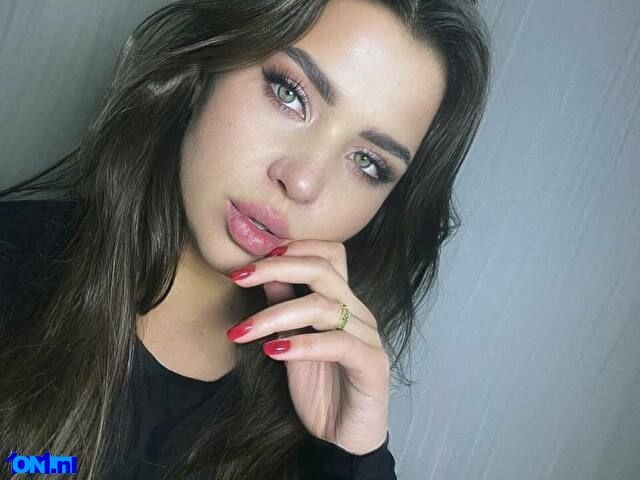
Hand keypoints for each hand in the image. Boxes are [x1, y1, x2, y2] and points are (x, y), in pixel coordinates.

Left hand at [225, 240, 390, 454]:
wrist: (344, 440)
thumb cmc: (320, 391)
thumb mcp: (291, 344)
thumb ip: (283, 308)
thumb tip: (263, 275)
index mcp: (343, 302)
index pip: (329, 254)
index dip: (294, 248)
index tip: (253, 260)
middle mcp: (358, 313)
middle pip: (323, 269)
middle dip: (275, 268)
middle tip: (238, 277)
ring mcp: (368, 337)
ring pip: (323, 306)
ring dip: (274, 315)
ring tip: (242, 331)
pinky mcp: (372, 365)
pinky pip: (339, 344)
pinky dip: (302, 344)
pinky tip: (273, 351)